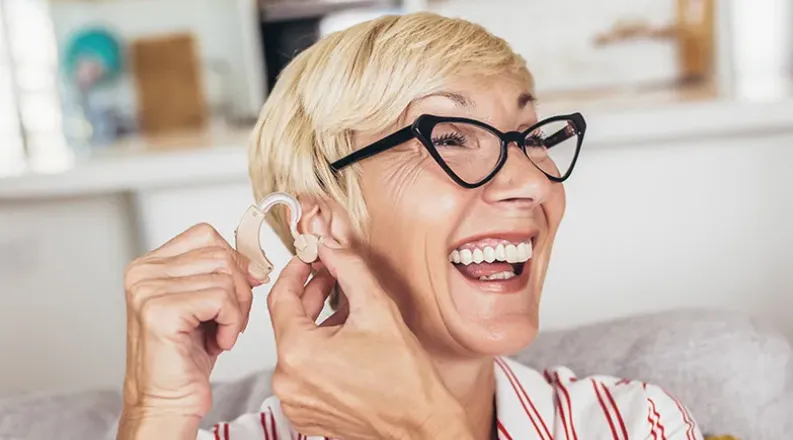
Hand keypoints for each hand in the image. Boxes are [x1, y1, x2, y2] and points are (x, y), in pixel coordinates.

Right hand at [117, 223, 263, 436]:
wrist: (166, 403)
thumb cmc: (185, 359)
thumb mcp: (205, 305)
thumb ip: (221, 274)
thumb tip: (255, 262)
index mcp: (150, 265)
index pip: (206, 235)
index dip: (234, 260)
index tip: (240, 288)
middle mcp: (142, 272)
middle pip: (220, 254)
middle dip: (239, 290)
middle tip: (229, 321)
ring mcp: (148, 290)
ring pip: (225, 276)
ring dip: (237, 310)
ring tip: (220, 334)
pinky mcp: (161, 310)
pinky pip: (222, 298)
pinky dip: (231, 324)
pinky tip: (217, 343)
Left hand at [269, 238, 473, 439]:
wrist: (420, 424)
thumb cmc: (404, 380)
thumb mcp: (377, 308)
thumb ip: (348, 269)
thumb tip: (330, 247)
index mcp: (297, 353)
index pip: (280, 298)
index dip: (295, 271)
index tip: (307, 259)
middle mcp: (288, 381)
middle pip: (288, 322)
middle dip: (310, 295)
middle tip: (331, 276)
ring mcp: (294, 400)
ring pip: (296, 346)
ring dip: (316, 323)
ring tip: (345, 309)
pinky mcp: (304, 412)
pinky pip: (302, 371)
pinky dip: (318, 351)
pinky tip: (344, 339)